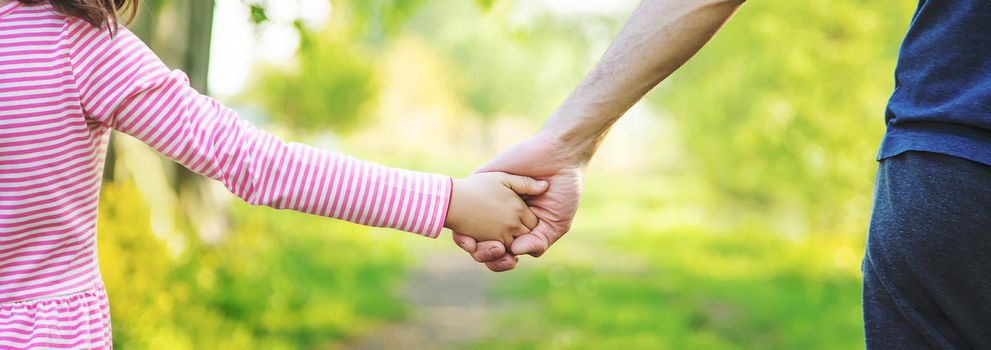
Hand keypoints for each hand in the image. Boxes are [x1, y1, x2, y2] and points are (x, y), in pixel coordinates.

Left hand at [453, 131, 587, 270]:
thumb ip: (539, 240)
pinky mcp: (482, 183)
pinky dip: (463, 225)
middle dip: (486, 255)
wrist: (561, 155)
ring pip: (470, 232)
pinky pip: (462, 206)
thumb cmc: (564, 189)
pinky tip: (470, 233)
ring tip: (482, 245)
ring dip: (472, 246)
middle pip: (485, 245)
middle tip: (495, 252)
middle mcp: (502, 217)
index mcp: (520, 228)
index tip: (507, 260)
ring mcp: (490, 201)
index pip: (504, 252)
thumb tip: (515, 251)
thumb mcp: (557, 222)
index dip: (501, 261)